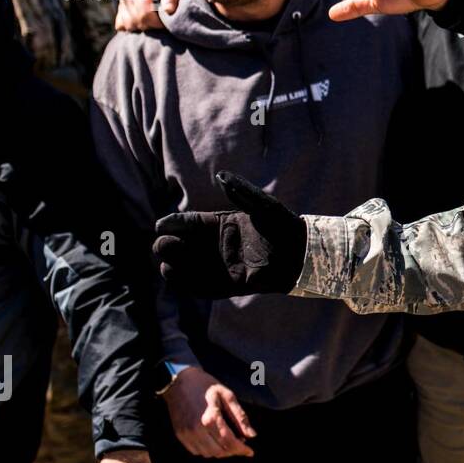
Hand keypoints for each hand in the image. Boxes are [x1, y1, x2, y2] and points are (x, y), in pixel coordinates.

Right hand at [154, 170, 306, 296]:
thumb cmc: (284, 225)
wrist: (303, 252)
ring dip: (176, 266)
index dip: (175, 224)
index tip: (161, 225)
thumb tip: (222, 175)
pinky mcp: (232, 284)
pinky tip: (176, 277)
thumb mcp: (262, 205)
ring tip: (165, 263)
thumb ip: (242, 192)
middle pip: (186, 246)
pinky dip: (189, 283)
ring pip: (192, 267)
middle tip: (162, 244)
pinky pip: (207, 286)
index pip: (192, 223)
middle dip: (169, 245)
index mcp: (222, 224)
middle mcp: (219, 245)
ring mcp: (224, 265)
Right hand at [163, 366, 256, 458]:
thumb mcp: (228, 396)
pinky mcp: (180, 436)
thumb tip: (252, 435)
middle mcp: (197, 430)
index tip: (250, 452)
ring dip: (221, 452)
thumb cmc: (206, 386)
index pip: (229, 442)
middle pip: (219, 451)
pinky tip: (214, 441)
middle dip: (232, 451)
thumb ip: (240, 417)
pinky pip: (196, 451)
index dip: (242, 449)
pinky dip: (208, 451)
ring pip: (208, 454)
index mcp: (210, 418)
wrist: (180, 381)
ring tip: (228, 442)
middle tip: (241, 444)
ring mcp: (187, 434)